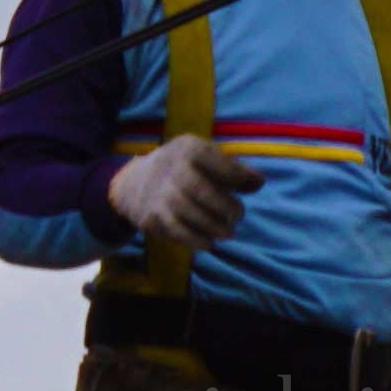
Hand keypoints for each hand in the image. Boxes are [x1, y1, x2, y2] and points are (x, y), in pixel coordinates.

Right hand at [110, 134, 263, 250]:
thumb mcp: (204, 158)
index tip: (249, 187)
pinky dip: (197, 240)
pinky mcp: (151, 215)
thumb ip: (233, 169)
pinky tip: (209, 242)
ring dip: (214, 227)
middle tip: (236, 216)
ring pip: (189, 213)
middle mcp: (170, 168)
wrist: (132, 183)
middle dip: (226, 208)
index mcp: (189, 149)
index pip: (221, 165)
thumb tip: (258, 182)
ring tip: (227, 233)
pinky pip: (177, 231)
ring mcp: (158, 192)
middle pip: (201, 190)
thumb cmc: (182, 169)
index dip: (240, 178)